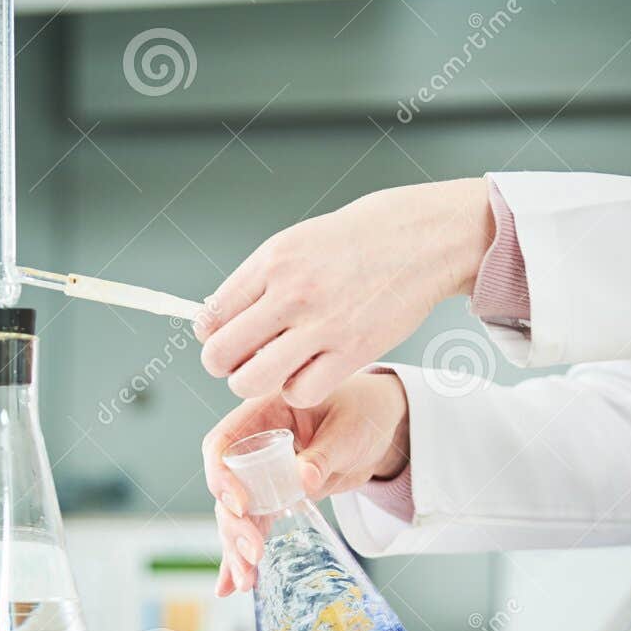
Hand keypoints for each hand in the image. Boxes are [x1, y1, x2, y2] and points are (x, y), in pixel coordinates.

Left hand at [196, 178, 491, 407]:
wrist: (420, 238)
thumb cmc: (358, 241)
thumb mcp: (296, 243)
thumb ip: (258, 280)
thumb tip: (219, 319)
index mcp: (272, 262)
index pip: (211, 317)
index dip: (212, 337)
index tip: (227, 339)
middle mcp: (291, 292)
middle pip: (221, 354)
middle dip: (225, 367)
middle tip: (243, 362)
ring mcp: (322, 324)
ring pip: (252, 381)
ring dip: (254, 385)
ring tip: (272, 371)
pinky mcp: (353, 351)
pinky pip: (300, 392)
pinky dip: (297, 390)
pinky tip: (308, 373)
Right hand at [203, 371, 409, 595]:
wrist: (378, 426)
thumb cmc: (361, 412)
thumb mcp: (348, 429)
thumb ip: (324, 454)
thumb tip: (304, 480)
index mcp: (261, 414)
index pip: (222, 443)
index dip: (222, 475)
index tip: (241, 504)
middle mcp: (252, 446)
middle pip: (226, 488)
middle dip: (234, 525)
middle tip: (254, 553)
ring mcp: (260, 475)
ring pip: (236, 514)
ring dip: (237, 548)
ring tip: (245, 581)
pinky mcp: (273, 499)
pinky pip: (254, 526)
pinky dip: (243, 554)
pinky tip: (231, 584)